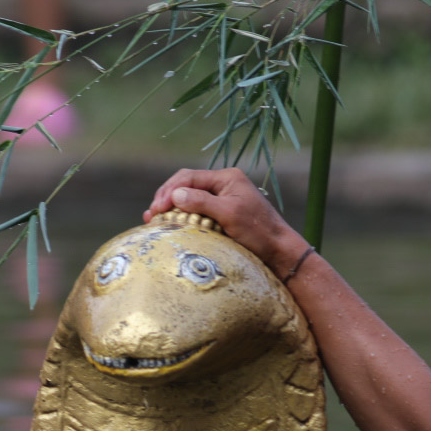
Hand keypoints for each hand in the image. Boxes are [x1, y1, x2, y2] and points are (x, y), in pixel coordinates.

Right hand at [146, 167, 310, 277]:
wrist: (279, 252)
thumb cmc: (259, 232)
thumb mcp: (230, 214)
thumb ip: (203, 202)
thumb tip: (175, 194)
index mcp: (226, 178)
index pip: (189, 177)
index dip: (169, 191)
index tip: (157, 209)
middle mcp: (223, 186)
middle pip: (186, 185)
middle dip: (166, 198)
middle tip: (151, 215)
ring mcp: (222, 200)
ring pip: (189, 199)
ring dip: (172, 208)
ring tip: (155, 220)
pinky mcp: (222, 216)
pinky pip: (196, 212)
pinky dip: (182, 217)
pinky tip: (173, 226)